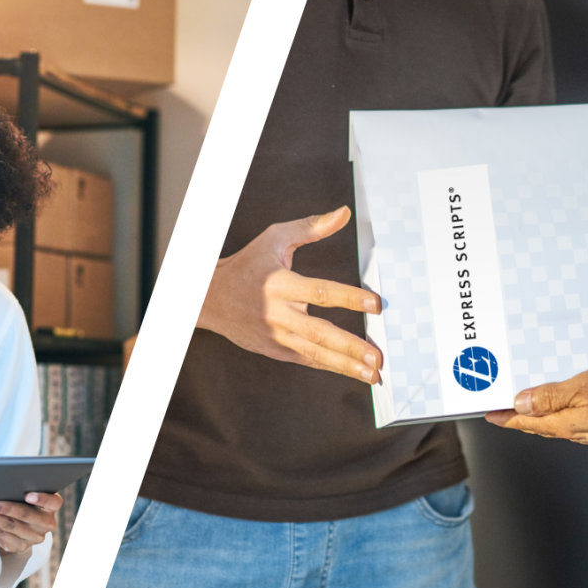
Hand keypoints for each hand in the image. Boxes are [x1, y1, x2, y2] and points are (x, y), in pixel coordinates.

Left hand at [0, 491, 61, 556]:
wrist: (24, 522)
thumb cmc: (24, 500)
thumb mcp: (29, 492)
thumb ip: (21, 489)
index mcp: (52, 506)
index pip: (53, 502)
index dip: (41, 498)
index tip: (27, 495)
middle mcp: (47, 523)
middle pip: (26, 515)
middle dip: (5, 509)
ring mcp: (35, 537)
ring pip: (11, 527)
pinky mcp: (22, 546)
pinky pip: (3, 537)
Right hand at [195, 206, 382, 382]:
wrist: (210, 298)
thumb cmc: (246, 266)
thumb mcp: (274, 239)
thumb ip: (310, 228)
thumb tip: (343, 214)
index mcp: (280, 283)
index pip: (320, 292)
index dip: (350, 299)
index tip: (376, 305)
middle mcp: (277, 313)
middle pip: (320, 332)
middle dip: (351, 346)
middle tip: (377, 358)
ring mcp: (275, 335)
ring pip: (316, 353)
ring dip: (346, 364)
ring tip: (373, 374)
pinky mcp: (274, 350)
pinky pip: (306, 360)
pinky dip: (329, 366)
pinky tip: (351, 372)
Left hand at [484, 365, 587, 443]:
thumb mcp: (579, 388)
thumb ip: (548, 396)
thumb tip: (520, 403)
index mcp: (562, 424)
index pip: (524, 422)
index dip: (504, 417)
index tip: (489, 413)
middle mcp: (571, 432)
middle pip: (535, 425)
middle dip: (515, 417)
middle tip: (499, 409)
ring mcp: (585, 431)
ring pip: (551, 424)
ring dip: (534, 415)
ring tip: (521, 404)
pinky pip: (567, 420)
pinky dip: (554, 413)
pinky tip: (555, 404)